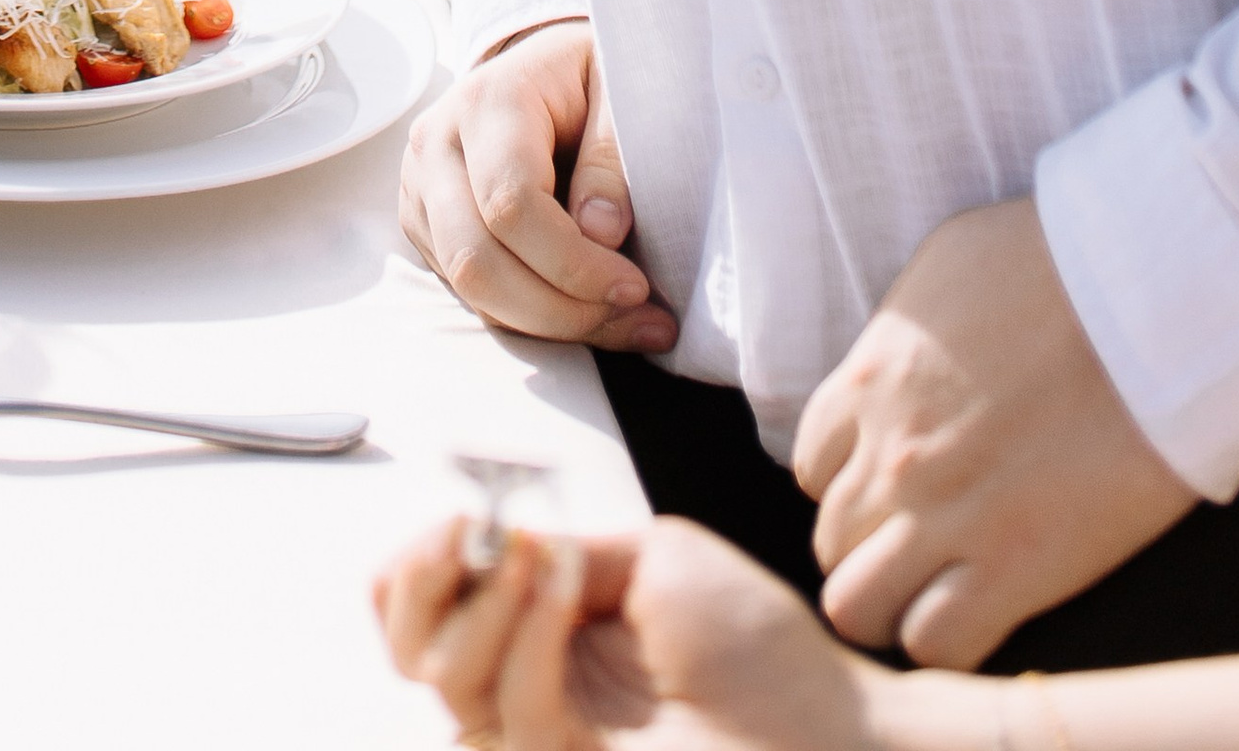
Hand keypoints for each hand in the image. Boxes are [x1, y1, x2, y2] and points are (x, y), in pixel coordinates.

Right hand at [376, 514, 885, 749]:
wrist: (827, 729)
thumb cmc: (757, 649)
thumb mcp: (652, 557)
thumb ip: (565, 545)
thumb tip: (498, 533)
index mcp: (541, 633)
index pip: (432, 606)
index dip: (419, 559)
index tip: (461, 510)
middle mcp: (527, 687)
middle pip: (411, 647)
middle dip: (423, 577)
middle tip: (470, 527)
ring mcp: (542, 736)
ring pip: (449, 677)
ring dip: (485, 595)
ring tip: (540, 551)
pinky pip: (513, 708)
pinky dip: (529, 634)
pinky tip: (563, 586)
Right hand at [399, 19, 678, 350]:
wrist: (548, 66)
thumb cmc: (591, 78)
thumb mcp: (619, 93)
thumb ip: (610, 158)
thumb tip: (601, 234)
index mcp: (486, 100)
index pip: (511, 204)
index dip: (574, 263)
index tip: (637, 287)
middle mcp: (436, 144)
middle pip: (477, 259)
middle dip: (561, 309)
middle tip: (637, 319)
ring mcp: (421, 188)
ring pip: (469, 288)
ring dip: (549, 324)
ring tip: (623, 324)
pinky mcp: (425, 226)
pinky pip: (471, 294)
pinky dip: (530, 317)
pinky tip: (586, 310)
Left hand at [793, 196, 1195, 667]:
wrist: (1143, 293)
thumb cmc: (1056, 261)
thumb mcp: (945, 265)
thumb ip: (903, 333)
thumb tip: (895, 368)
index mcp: (872, 380)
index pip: (812, 465)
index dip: (851, 483)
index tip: (891, 487)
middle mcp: (891, 455)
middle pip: (832, 541)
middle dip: (868, 549)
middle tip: (921, 545)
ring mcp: (946, 515)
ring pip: (858, 606)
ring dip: (892, 603)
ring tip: (941, 589)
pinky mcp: (1013, 565)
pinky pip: (937, 644)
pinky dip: (945, 638)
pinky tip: (981, 609)